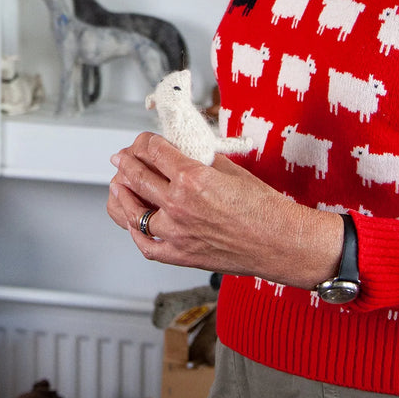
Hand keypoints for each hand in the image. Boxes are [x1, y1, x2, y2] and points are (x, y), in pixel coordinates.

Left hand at [107, 132, 338, 288]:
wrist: (280, 242)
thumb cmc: (263, 207)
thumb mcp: (229, 169)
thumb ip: (199, 159)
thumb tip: (180, 151)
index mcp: (191, 177)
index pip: (154, 151)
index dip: (145, 141)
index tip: (144, 141)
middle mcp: (179, 204)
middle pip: (137, 176)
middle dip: (126, 161)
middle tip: (122, 157)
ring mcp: (176, 233)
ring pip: (133, 211)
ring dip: (122, 194)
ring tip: (118, 185)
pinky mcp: (180, 256)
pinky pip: (146, 245)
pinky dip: (135, 232)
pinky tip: (132, 222)